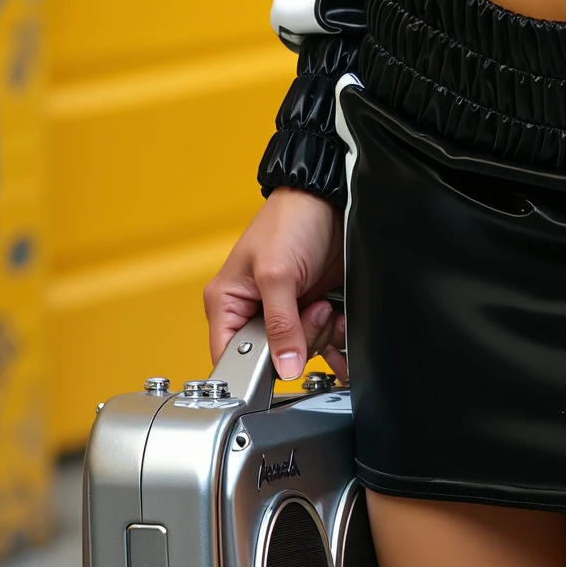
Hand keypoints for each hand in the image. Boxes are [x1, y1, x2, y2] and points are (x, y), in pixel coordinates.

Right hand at [204, 190, 346, 383]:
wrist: (330, 198)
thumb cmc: (290, 219)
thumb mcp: (277, 274)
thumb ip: (280, 324)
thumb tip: (285, 367)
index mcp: (227, 303)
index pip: (229, 357)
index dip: (254, 368)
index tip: (282, 359)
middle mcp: (252, 311)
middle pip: (270, 358)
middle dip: (297, 341)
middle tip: (309, 310)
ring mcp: (283, 311)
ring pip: (299, 352)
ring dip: (319, 336)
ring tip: (323, 306)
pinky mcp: (309, 309)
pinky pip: (320, 341)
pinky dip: (333, 338)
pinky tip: (338, 325)